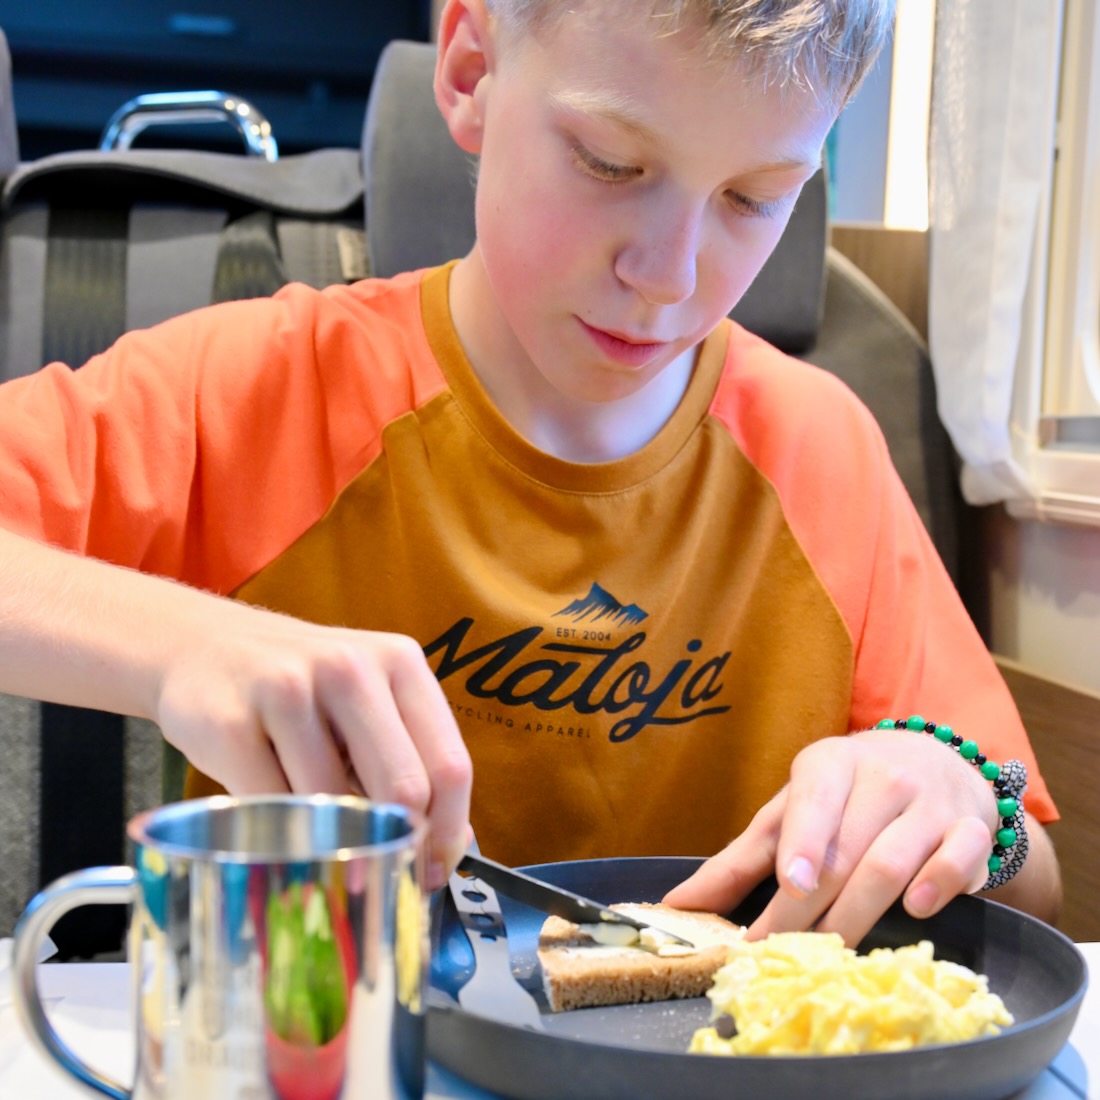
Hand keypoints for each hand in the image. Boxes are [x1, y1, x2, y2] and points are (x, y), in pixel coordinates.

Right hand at [155, 602, 472, 889]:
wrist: (200, 644)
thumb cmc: (299, 687)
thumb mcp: (366, 702)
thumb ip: (409, 758)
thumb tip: (451, 845)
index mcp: (399, 662)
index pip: (448, 765)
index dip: (447, 832)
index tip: (433, 871)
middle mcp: (350, 668)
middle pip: (403, 788)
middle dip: (396, 847)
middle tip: (381, 880)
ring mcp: (287, 690)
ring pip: (334, 805)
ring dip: (332, 842)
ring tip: (318, 842)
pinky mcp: (230, 722)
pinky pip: (271, 808)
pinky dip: (280, 833)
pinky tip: (276, 828)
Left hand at [663, 728, 998, 944]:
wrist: (934, 763)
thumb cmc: (844, 796)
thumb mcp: (791, 811)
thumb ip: (740, 859)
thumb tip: (677, 906)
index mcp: (830, 763)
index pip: (813, 800)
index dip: (802, 841)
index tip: (791, 882)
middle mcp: (882, 776)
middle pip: (845, 851)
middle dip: (809, 908)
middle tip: (778, 952)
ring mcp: (930, 801)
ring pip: (894, 862)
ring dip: (859, 913)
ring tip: (828, 952)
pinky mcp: (971, 829)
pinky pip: (961, 858)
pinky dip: (938, 885)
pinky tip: (915, 910)